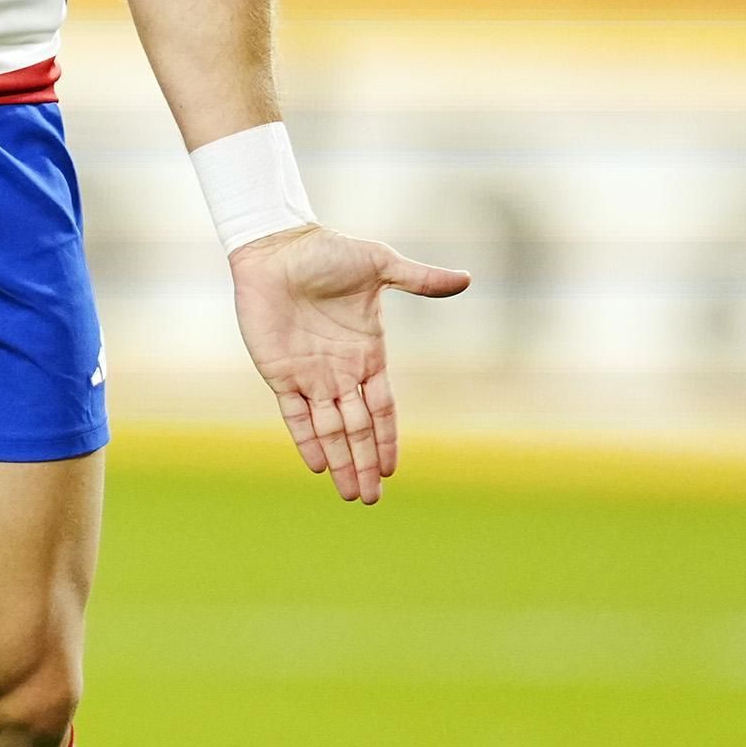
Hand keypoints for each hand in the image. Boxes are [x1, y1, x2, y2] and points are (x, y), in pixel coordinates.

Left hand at [230, 224, 469, 505]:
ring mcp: (310, 375)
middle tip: (372, 499)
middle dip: (364, 463)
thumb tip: (467, 279)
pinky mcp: (280, 372)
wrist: (278, 246)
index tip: (392, 469)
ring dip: (340, 461)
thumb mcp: (380, 265)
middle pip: (357, 428)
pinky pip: (294, 415)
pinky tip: (317, 466)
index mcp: (368, 353)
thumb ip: (420, 280)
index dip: (386, 438)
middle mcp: (341, 372)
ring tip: (351, 495)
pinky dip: (306, 440)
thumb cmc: (327, 252)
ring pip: (329, 430)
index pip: (381, 407)